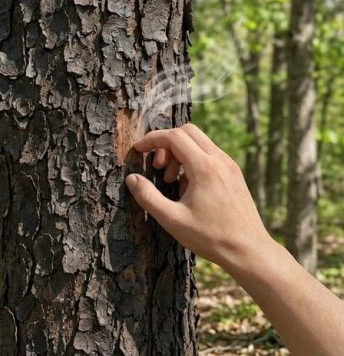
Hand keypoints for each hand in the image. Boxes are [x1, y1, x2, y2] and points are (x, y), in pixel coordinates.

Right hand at [124, 124, 272, 270]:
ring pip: (199, 142)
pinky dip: (193, 161)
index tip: (138, 150)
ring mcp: (230, 166)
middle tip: (158, 168)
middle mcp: (220, 160)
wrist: (249, 250)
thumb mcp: (172, 219)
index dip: (151, 139)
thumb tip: (132, 179)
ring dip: (179, 153)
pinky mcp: (234, 174)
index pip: (174, 136)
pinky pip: (209, 155)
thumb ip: (148, 197)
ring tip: (171, 180)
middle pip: (188, 131)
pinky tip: (187, 187)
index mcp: (205, 168)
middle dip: (166, 144)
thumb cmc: (211, 237)